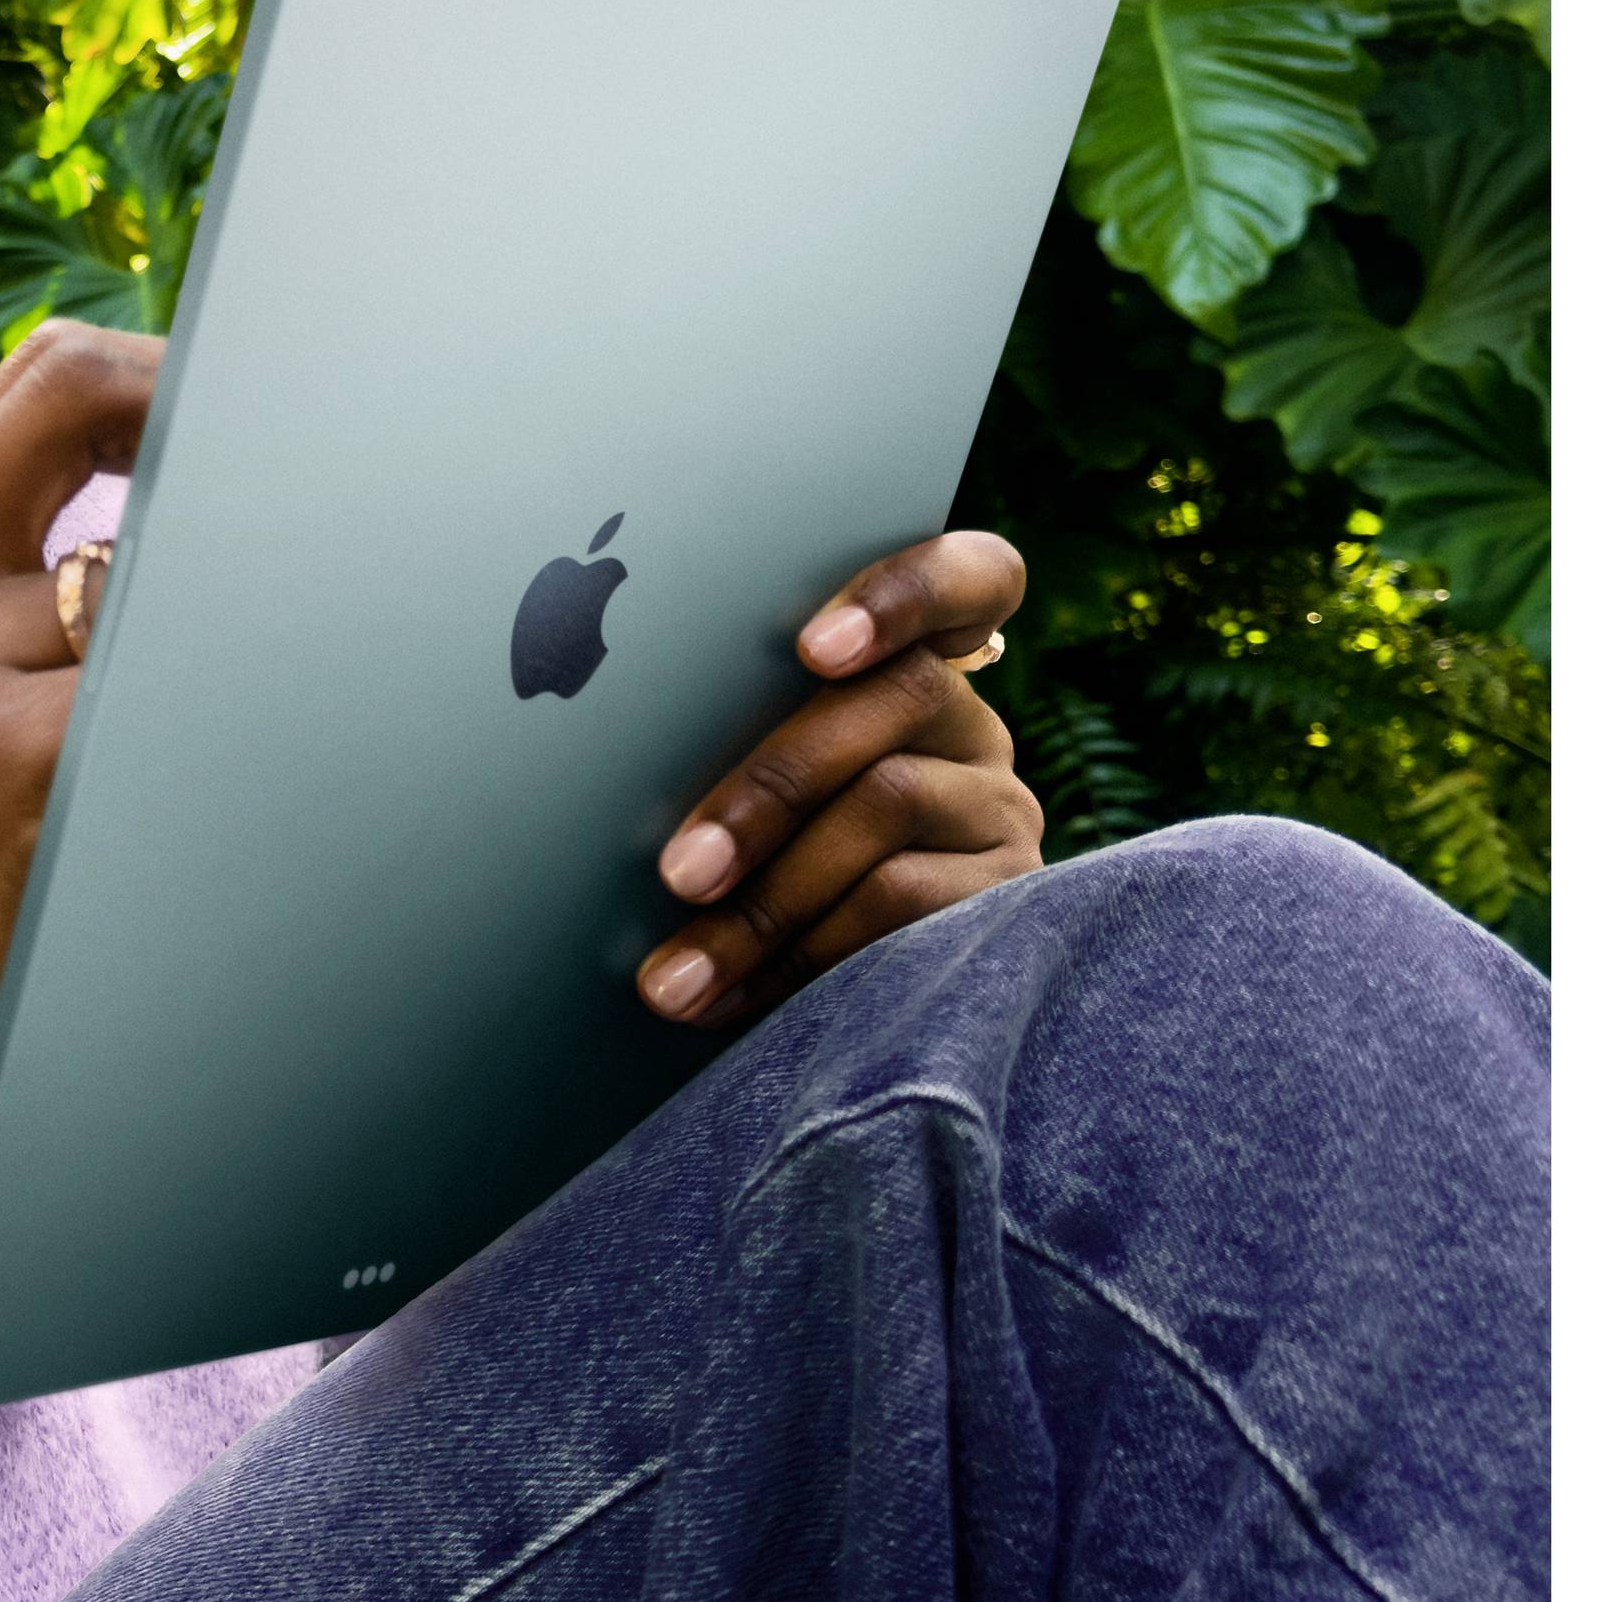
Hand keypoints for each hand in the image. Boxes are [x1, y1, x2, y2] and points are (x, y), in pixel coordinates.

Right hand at [0, 320, 158, 1212]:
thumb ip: (26, 574)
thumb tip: (195, 459)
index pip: (37, 380)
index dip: (156, 373)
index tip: (237, 409)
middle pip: (86, 403)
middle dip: (204, 434)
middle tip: (286, 494)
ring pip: (156, 571)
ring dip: (198, 645)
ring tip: (159, 760)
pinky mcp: (18, 756)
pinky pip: (173, 678)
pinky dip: (205, 733)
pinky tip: (163, 816)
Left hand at [633, 530, 1041, 1029]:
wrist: (846, 1024)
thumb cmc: (743, 865)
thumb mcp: (737, 786)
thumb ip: (717, 732)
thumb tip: (589, 740)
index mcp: (904, 664)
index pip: (968, 577)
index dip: (905, 591)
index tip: (814, 647)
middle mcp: (968, 723)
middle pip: (897, 694)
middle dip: (768, 787)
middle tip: (677, 873)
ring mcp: (997, 805)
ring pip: (892, 799)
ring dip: (768, 896)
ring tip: (678, 974)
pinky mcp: (1011, 897)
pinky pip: (913, 902)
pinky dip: (808, 954)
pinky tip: (735, 999)